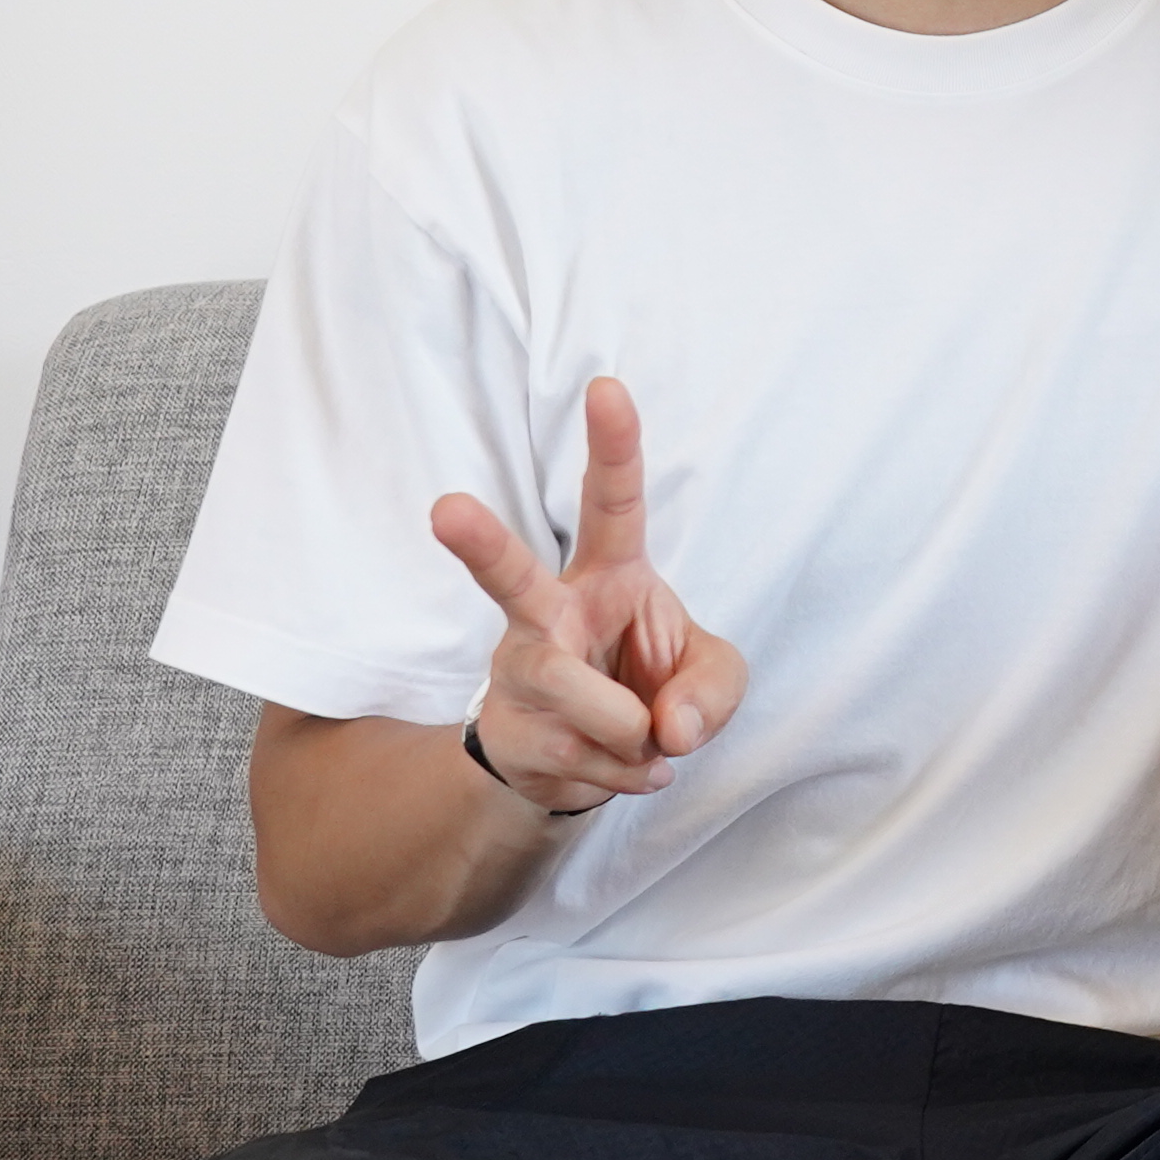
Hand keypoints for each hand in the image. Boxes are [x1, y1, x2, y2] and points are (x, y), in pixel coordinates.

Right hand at [427, 375, 748, 816]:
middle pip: (512, 575)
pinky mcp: (508, 729)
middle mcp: (550, 610)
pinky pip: (585, 758)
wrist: (593, 760)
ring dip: (628, 730)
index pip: (613, 502)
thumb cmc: (653, 685)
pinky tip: (620, 760)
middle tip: (446, 509)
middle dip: (480, 545)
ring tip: (642, 736)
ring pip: (577, 698)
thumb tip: (667, 728)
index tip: (607, 387)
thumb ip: (713, 690)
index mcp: (610, 572)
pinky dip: (626, 772)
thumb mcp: (712, 678)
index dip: (613, 447)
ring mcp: (520, 669)